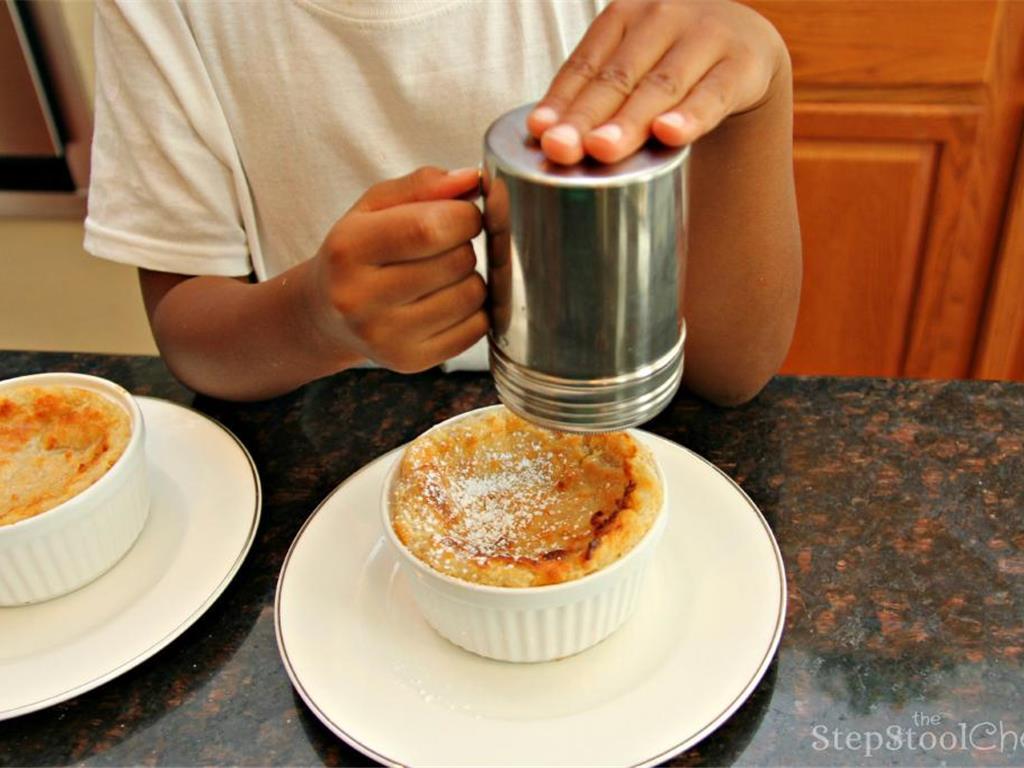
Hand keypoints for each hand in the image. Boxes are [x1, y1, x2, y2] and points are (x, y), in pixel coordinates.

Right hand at [308, 167, 486, 372]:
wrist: (326, 314)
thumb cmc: (358, 252)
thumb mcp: (375, 206)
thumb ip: (424, 185)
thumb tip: (472, 181)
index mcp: (348, 250)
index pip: (430, 229)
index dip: (464, 216)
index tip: (462, 215)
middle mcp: (360, 299)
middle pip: (457, 261)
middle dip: (465, 245)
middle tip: (444, 247)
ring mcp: (385, 337)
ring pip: (472, 296)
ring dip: (470, 278)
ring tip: (442, 275)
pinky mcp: (410, 362)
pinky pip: (476, 329)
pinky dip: (473, 311)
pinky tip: (445, 302)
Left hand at [527, 0, 787, 163]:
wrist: (744, 45)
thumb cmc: (669, 63)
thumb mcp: (632, 67)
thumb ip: (595, 97)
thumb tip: (546, 138)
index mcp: (624, 15)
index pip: (586, 65)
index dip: (561, 100)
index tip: (540, 132)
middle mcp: (662, 17)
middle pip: (618, 78)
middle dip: (587, 118)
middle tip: (560, 148)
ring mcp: (705, 37)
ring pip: (661, 87)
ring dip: (629, 121)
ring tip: (602, 149)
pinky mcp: (742, 65)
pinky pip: (712, 95)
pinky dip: (690, 116)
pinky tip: (669, 134)